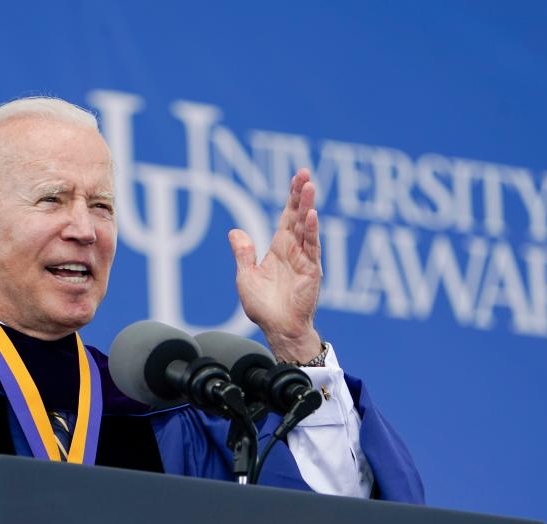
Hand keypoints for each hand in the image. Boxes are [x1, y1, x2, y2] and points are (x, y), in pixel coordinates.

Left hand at [229, 168, 322, 361]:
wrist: (278, 329)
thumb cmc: (264, 307)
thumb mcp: (246, 277)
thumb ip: (244, 253)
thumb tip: (234, 231)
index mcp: (279, 249)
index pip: (287, 217)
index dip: (291, 198)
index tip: (297, 178)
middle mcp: (294, 250)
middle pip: (298, 216)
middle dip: (301, 194)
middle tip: (305, 172)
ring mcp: (305, 259)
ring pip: (306, 227)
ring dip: (308, 207)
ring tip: (309, 186)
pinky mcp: (312, 271)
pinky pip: (312, 248)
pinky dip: (311, 232)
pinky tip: (311, 215)